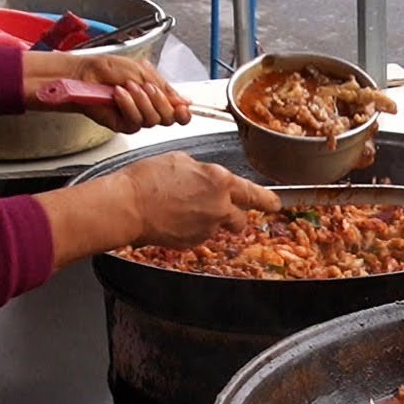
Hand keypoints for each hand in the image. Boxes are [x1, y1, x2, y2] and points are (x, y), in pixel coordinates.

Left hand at [23, 52, 191, 132]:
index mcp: (156, 95)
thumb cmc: (107, 69)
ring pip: (152, 121)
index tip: (182, 107)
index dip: (183, 112)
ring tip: (129, 87)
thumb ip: (164, 86)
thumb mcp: (142, 70)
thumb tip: (184, 100)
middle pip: (169, 119)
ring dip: (142, 101)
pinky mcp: (122, 125)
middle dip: (161, 102)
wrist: (84, 74)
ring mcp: (135, 118)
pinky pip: (135, 122)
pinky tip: (119, 94)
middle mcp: (148, 109)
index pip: (177, 111)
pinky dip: (128, 106)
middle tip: (148, 88)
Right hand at [115, 152, 279, 247]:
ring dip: (207, 221)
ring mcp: (207, 228)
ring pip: (217, 227)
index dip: (267, 201)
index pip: (254, 194)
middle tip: (216, 209)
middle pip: (240, 218)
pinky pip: (199, 236)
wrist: (127, 206)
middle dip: (233, 215)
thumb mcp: (180, 161)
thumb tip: (204, 178)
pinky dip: (190, 229)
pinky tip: (172, 218)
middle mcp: (220, 206)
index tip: (275, 204)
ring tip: (180, 209)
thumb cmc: (148, 180)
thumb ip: (202, 172)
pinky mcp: (193, 243)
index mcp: (220, 181)